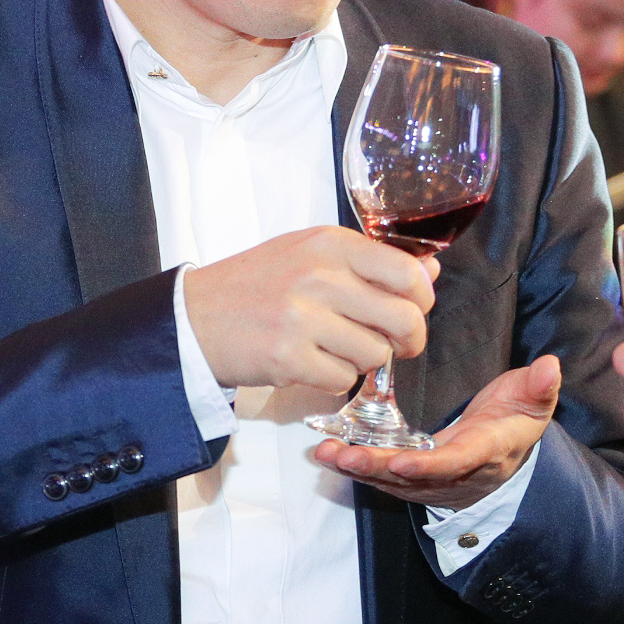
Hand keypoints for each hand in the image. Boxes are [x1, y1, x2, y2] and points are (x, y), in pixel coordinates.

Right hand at [184, 227, 438, 390]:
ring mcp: (302, 318)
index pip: (408, 273)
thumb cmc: (256, 284)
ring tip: (336, 348)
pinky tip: (311, 362)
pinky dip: (333, 378)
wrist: (193, 317)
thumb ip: (371, 260)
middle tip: (397, 345)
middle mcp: (319, 276)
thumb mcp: (311, 253)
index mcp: (330, 244)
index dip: (422, 300)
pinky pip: (341, 379)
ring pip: (375, 354)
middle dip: (408, 340)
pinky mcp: (288, 358)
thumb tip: (429, 269)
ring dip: (363, 360)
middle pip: (403, 319)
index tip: (415, 309)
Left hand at [314, 354, 561, 507]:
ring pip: (391, 480)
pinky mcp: (411, 478)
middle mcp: (454, 472)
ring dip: (358, 467)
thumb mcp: (533, 402)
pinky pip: (381, 475)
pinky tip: (327, 451)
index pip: (458, 461)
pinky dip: (354, 465)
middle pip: (413, 476)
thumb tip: (550, 366)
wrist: (505, 453)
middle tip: (345, 454)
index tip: (404, 463)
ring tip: (326, 452)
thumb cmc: (514, 420)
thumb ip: (539, 386)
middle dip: (378, 467)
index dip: (431, 466)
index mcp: (485, 451)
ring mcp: (431, 480)